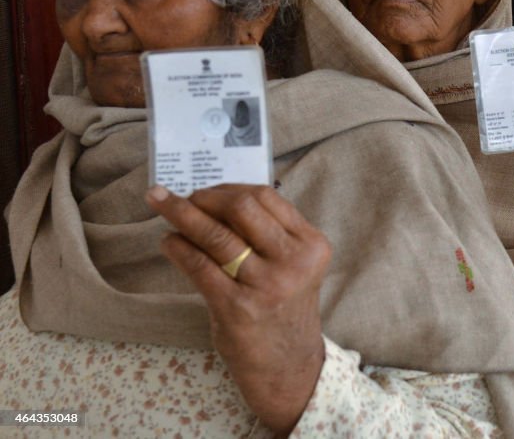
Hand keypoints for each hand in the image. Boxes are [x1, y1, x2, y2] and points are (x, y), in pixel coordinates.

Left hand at [147, 184, 330, 434]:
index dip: (230, 188)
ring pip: (216, 234)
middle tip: (185, 198)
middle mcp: (293, 262)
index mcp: (311, 245)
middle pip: (242, 207)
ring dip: (181, 214)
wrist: (289, 367)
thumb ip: (271, 235)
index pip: (267, 197)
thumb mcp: (295, 267)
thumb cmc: (284, 309)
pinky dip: (178, 247)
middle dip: (206, 196)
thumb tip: (219, 197)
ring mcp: (266, 285)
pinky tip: (169, 241)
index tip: (207, 189)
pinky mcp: (236, 307)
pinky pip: (199, 265)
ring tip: (161, 204)